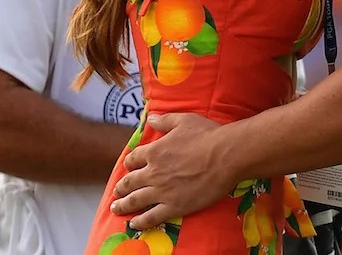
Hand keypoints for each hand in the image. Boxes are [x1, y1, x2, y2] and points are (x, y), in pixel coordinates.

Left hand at [110, 113, 230, 229]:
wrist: (225, 156)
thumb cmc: (207, 135)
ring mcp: (162, 191)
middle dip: (121, 187)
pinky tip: (134, 223)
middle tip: (116, 192)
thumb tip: (151, 118)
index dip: (129, 163)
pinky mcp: (174, 206)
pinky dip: (140, 222)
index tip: (129, 166)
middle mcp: (153, 173)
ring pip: (135, 200)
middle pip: (129, 182)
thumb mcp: (185, 121)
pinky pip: (151, 217)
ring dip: (123, 205)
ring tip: (115, 208)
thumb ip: (165, 120)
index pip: (134, 159)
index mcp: (155, 152)